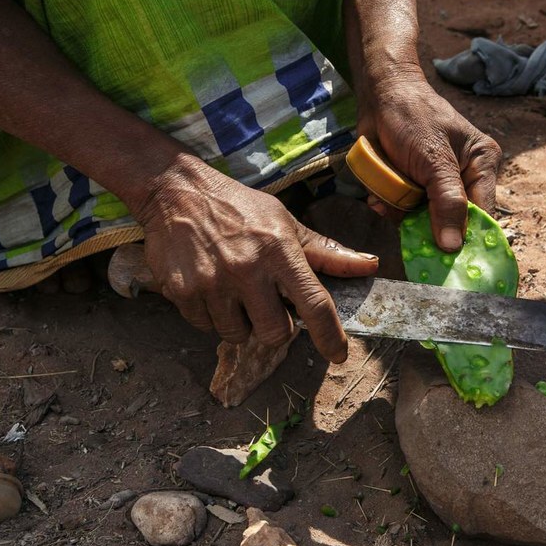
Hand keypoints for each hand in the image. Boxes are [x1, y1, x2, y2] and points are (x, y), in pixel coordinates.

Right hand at [136, 155, 378, 362]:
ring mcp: (213, 283)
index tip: (337, 354)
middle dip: (275, 327)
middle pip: (276, 333)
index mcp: (279, 251)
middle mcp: (248, 269)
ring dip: (240, 322)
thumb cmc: (239, 208)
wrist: (175, 190)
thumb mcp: (285, 222)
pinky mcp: (182, 292)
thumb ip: (325, 252)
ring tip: (233, 290)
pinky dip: (210, 315)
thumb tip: (370, 266)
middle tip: (265, 304)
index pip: (314, 304)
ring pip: (238, 335)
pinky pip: (205, 327)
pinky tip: (208, 286)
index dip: (330, 336)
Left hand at [358, 72, 501, 250]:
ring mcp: (437, 185)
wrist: (379, 94)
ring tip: (386, 198)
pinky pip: (406, 212)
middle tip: (408, 225)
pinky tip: (379, 197)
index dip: (469, 239)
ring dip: (403, 215)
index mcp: (481, 165)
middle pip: (453, 222)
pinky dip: (391, 207)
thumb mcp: (433, 159)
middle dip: (427, 224)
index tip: (451, 260)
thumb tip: (454, 246)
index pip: (483, 213)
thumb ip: (446, 201)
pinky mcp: (415, 188)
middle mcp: (464, 178)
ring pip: (425, 221)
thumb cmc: (412, 116)